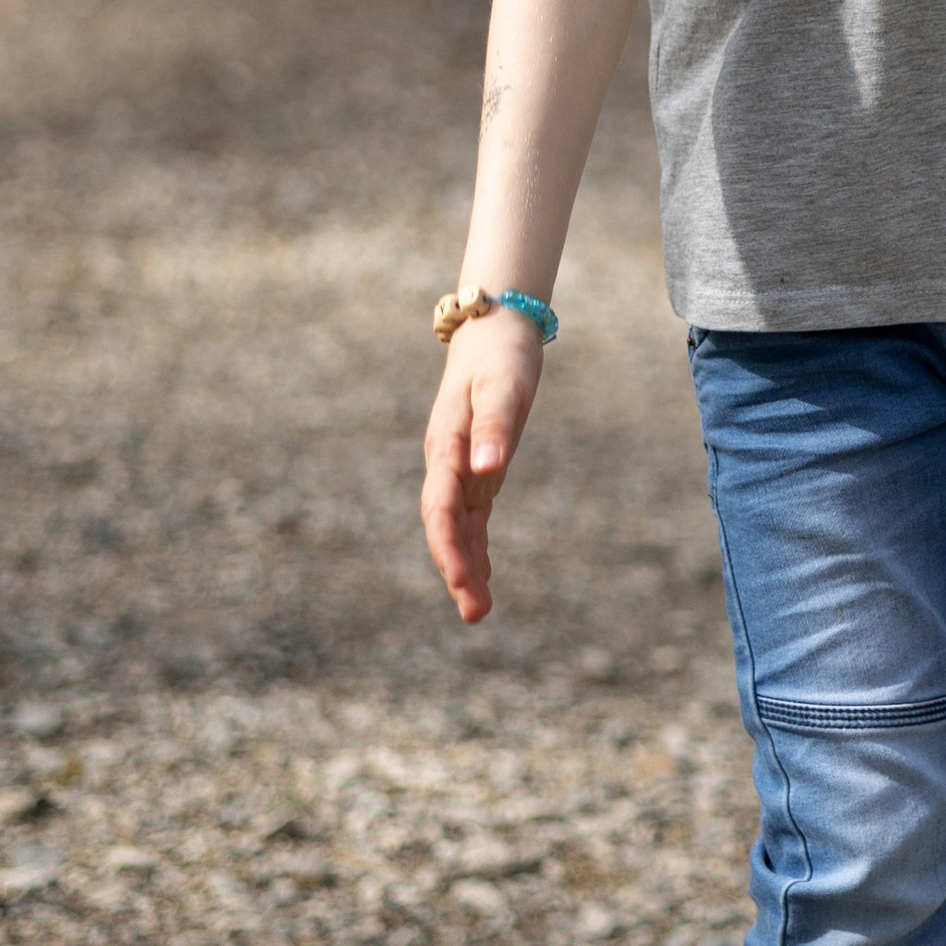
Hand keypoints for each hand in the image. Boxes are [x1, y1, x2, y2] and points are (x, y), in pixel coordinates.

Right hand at [419, 312, 545, 622]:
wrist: (494, 331)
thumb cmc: (500, 357)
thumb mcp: (503, 388)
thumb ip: (493, 429)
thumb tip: (487, 469)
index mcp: (446, 446)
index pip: (441, 508)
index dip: (449, 547)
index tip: (462, 581)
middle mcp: (446, 463)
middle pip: (445, 527)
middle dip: (456, 571)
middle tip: (476, 614)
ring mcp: (459, 469)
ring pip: (456, 528)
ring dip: (465, 568)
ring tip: (478, 611)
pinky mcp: (475, 471)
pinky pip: (471, 519)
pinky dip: (475, 548)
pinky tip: (482, 579)